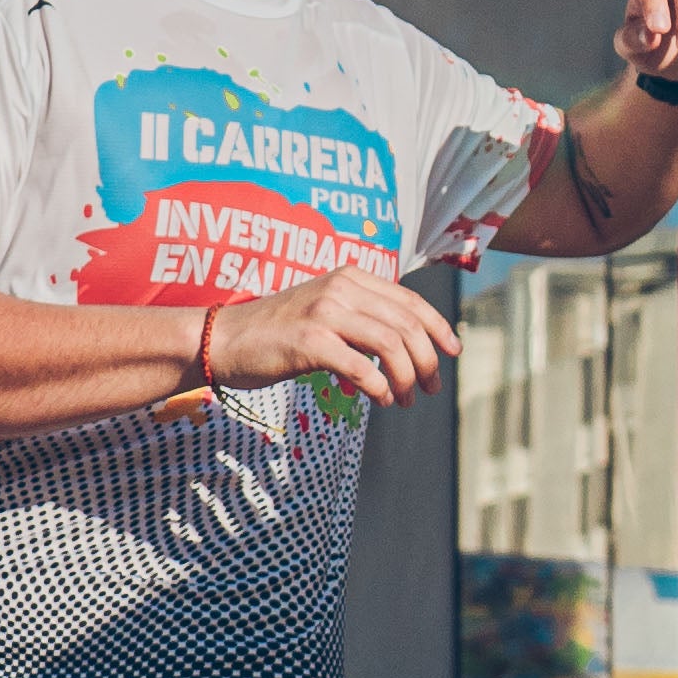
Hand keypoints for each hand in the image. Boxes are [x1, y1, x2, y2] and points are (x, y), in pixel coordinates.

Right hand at [212, 249, 458, 408]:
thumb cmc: (276, 332)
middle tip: (431, 388)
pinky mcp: (310, 341)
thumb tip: (404, 348)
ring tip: (407, 399)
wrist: (223, 339)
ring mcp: (325, 312)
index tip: (453, 352)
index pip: (410, 301)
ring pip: (390, 346)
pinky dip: (379, 387)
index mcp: (350, 277)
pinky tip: (381, 399)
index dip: (438, 327)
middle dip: (428, 361)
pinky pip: (362, 368)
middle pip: (407, 325)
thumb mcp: (324, 310)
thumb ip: (361, 318)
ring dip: (407, 378)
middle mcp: (341, 288)